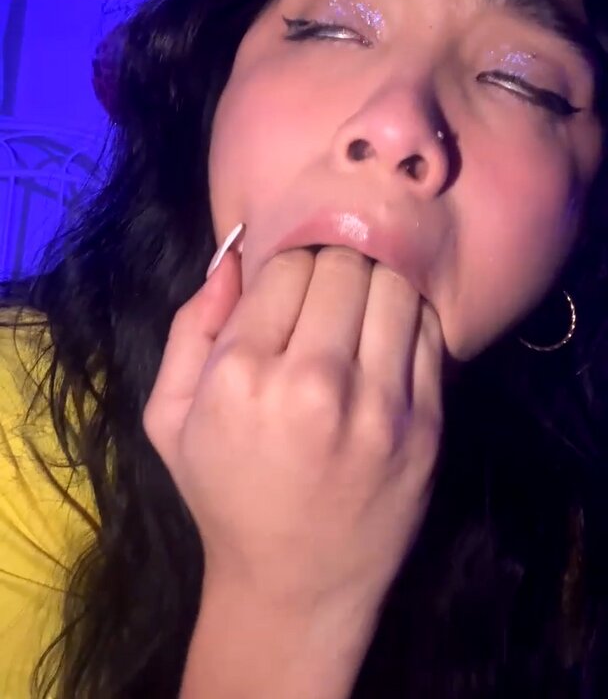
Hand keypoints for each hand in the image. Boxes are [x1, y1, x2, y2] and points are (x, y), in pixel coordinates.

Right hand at [144, 242, 444, 617]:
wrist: (296, 587)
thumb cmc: (226, 495)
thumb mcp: (170, 417)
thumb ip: (190, 328)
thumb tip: (232, 257)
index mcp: (242, 375)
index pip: (286, 266)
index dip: (285, 269)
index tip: (286, 291)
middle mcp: (315, 384)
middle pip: (343, 267)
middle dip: (331, 269)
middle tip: (325, 295)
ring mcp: (380, 406)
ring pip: (393, 288)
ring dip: (374, 287)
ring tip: (358, 312)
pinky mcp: (427, 425)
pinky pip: (429, 332)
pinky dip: (408, 321)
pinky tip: (387, 340)